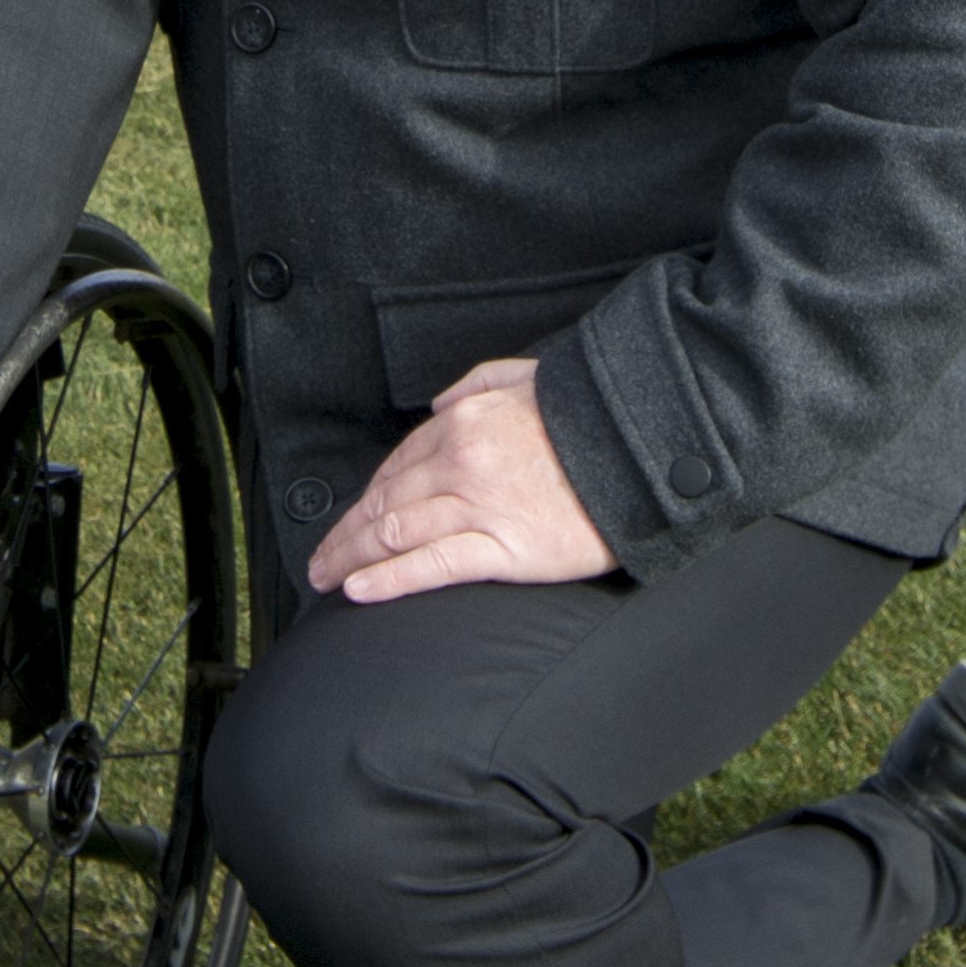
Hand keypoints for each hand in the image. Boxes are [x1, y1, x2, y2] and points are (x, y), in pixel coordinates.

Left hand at [304, 359, 616, 602]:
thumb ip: (478, 383)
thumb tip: (437, 404)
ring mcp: (480, 506)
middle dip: (344, 535)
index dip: (366, 497)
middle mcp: (461, 462)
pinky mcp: (505, 548)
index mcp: (464, 421)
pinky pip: (432, 566)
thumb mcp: (532, 376)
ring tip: (326, 579)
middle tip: (319, 559)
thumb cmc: (594, 418)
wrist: (646, 449)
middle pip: (384, 503)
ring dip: (350, 558)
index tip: (351, 518)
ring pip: (395, 534)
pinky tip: (359, 590)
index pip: (397, 465)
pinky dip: (388, 579)